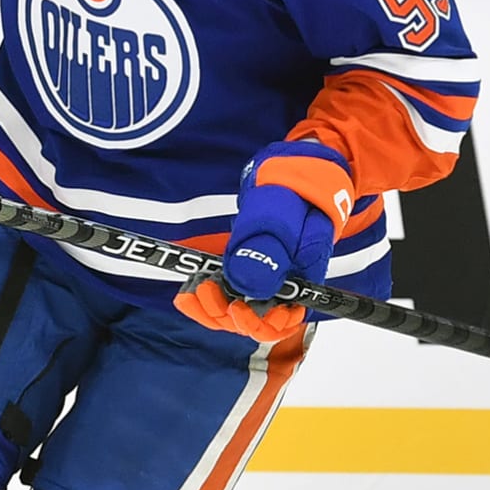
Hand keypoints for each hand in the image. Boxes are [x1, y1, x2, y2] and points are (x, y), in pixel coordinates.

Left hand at [174, 139, 349, 343]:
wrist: (298, 165)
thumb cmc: (300, 184)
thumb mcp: (288, 210)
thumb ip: (273, 245)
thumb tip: (248, 283)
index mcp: (302, 277)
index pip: (280, 322)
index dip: (256, 323)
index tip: (236, 307)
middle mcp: (283, 285)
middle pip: (253, 324)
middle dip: (225, 315)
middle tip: (205, 290)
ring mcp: (263, 279)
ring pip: (235, 314)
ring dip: (210, 310)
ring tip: (193, 291)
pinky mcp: (245, 269)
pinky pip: (225, 296)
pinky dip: (204, 300)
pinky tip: (187, 292)